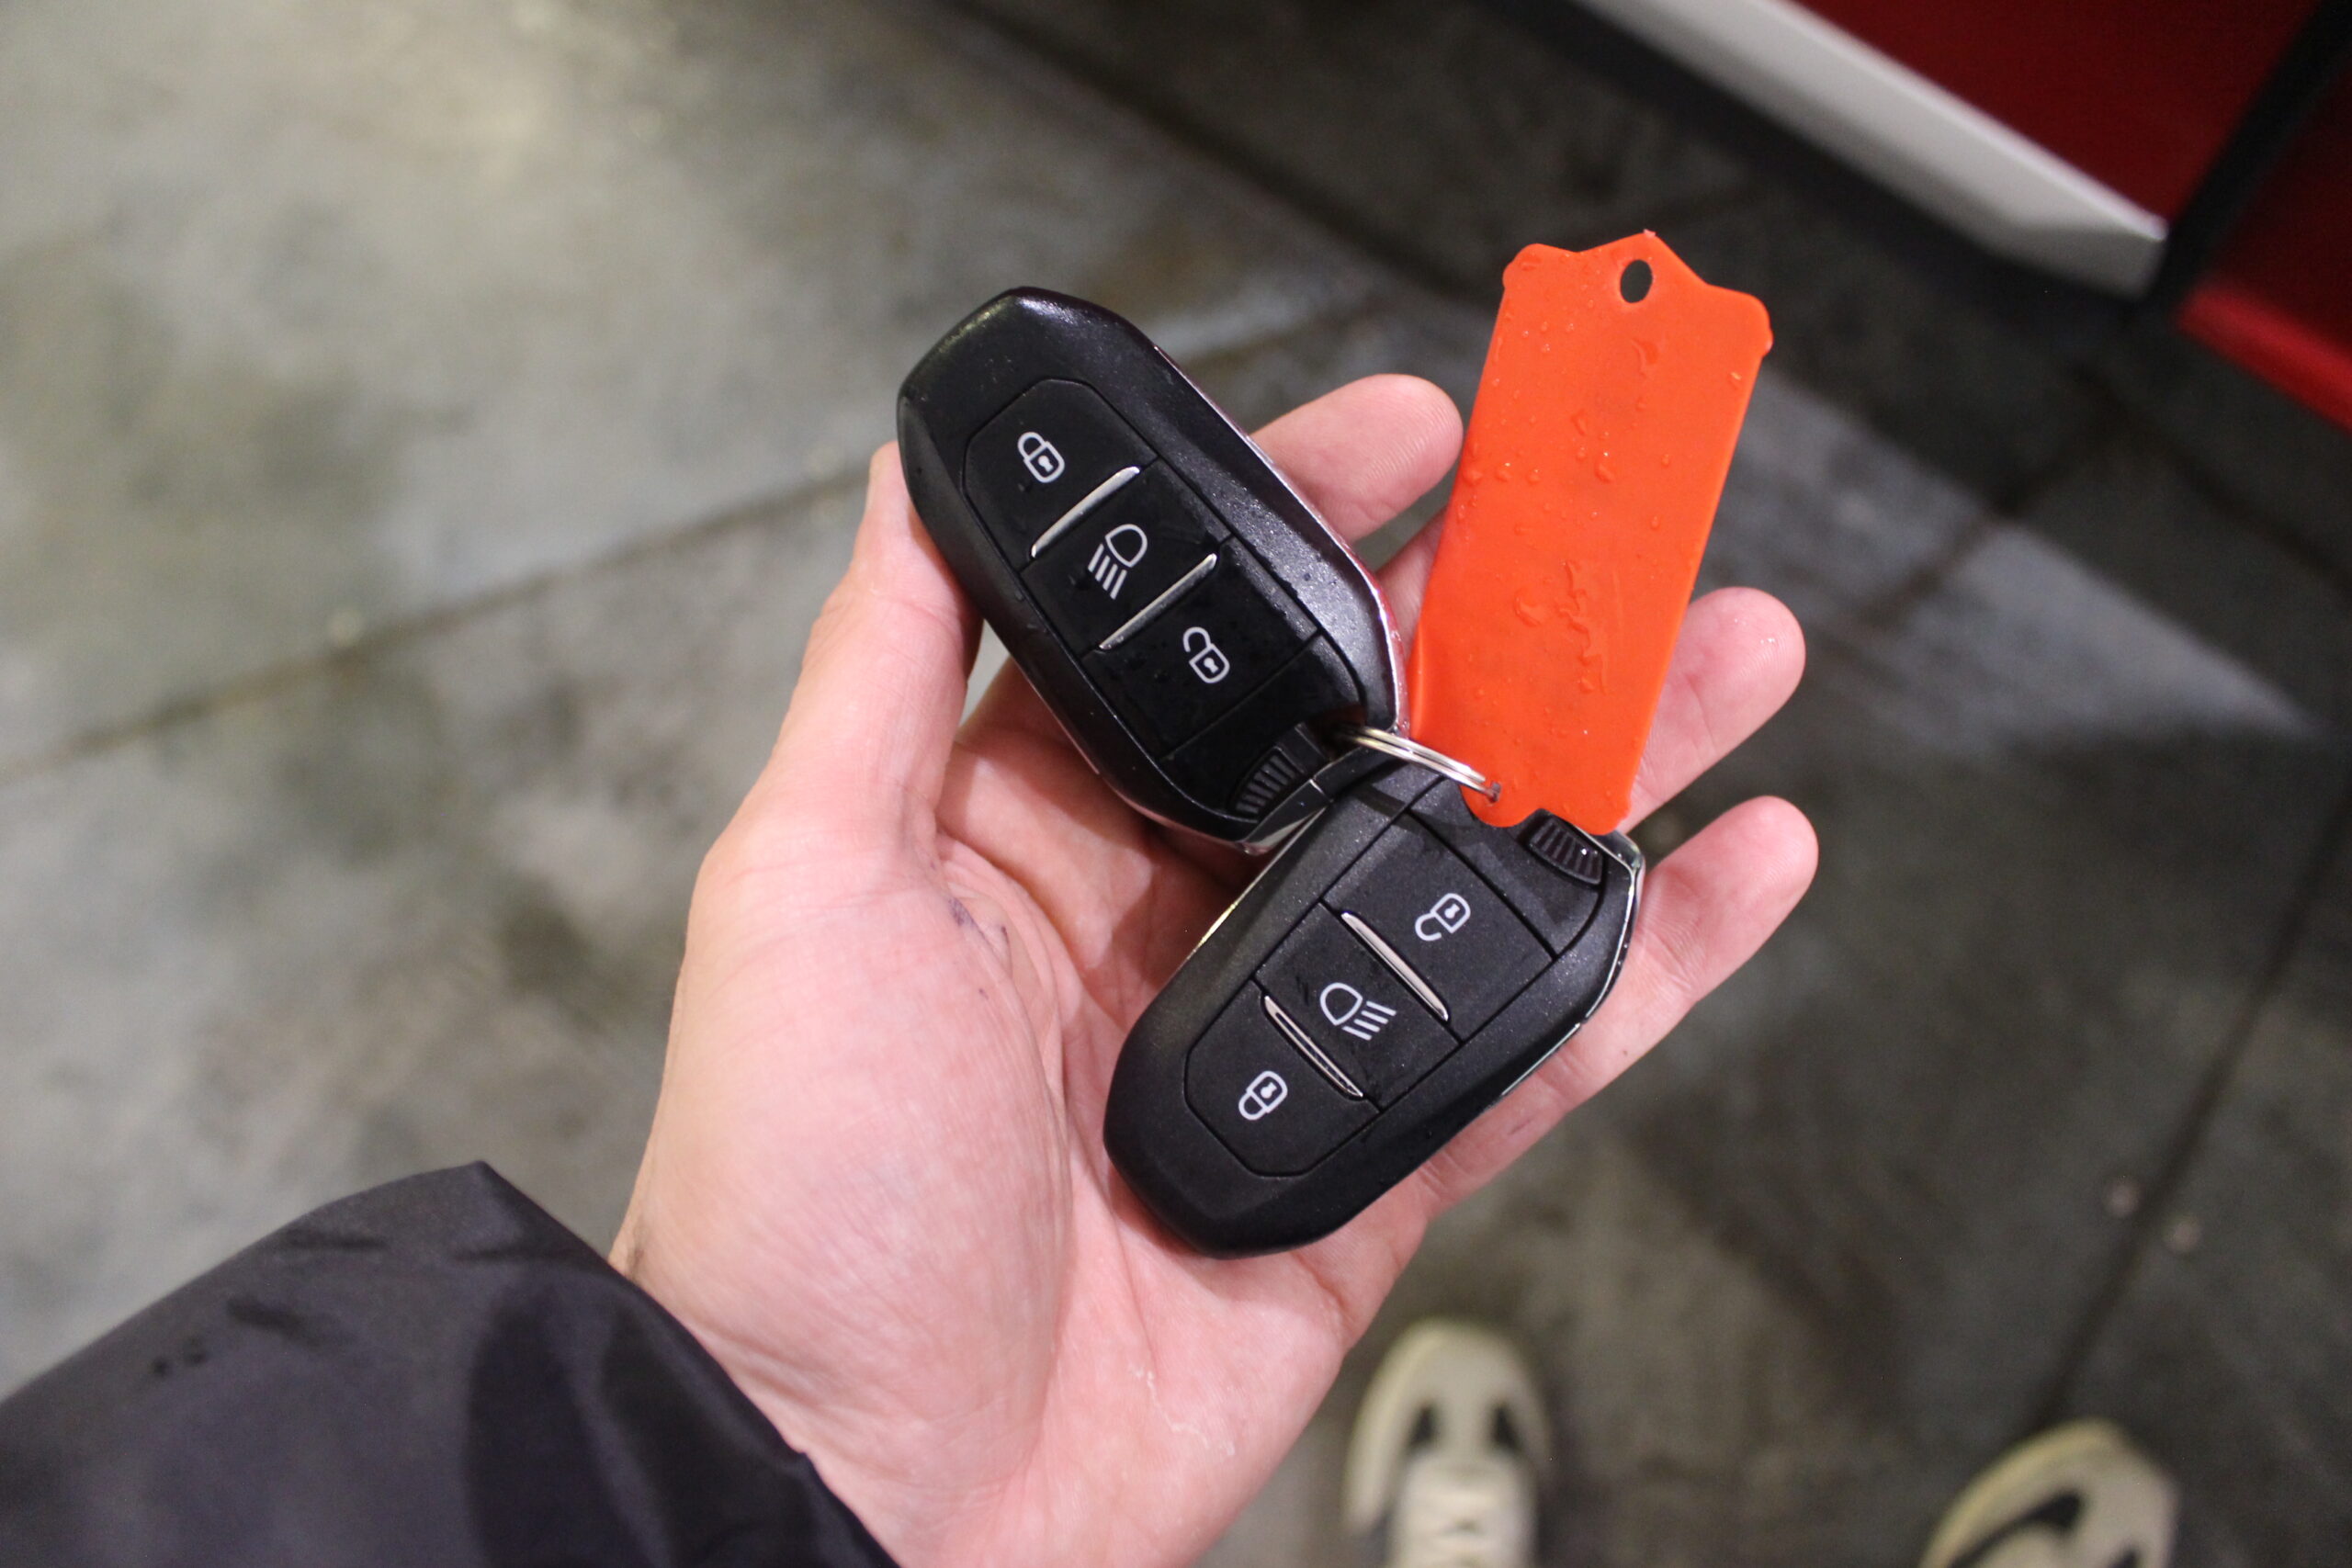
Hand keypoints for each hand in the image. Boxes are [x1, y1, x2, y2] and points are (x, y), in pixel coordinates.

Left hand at [611, 376, 1815, 1566]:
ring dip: (1610, 752)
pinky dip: (1648, 957)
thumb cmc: (791, 1200)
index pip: (1202, 634)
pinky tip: (1734, 864)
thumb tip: (916, 481)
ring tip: (1724, 648)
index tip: (1415, 430)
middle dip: (1504, 613)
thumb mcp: (800, 885)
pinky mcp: (1363, 1168)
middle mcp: (1162, 915)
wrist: (860, 1485)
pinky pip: (1528, 1042)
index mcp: (1029, 826)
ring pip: (1473, 859)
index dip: (1312, 521)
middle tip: (1618, 517)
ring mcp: (1274, 1035)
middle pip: (1371, 727)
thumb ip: (881, 671)